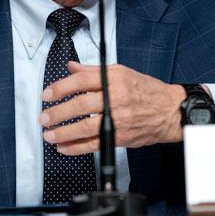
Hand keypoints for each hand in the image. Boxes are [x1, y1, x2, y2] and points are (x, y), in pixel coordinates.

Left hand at [40, 61, 185, 154]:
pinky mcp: (121, 137)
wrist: (170, 111)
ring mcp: (118, 119)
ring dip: (64, 133)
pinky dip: (76, 148)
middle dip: (58, 112)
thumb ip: (93, 71)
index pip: (81, 81)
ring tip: (49, 134)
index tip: (47, 94)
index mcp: (114, 79)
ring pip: (85, 127)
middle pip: (80, 105)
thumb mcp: (121, 72)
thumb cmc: (146, 90)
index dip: (60, 88)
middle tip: (44, 117)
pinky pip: (94, 144)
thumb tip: (71, 67)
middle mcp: (116, 98)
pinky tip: (64, 147)